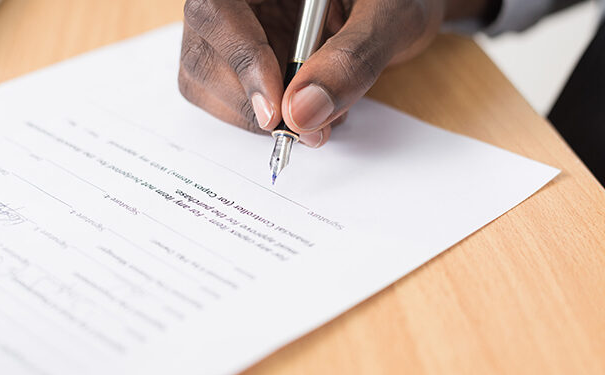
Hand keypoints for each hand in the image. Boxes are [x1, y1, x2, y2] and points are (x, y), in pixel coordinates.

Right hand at [179, 0, 487, 146]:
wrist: (402, 9)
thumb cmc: (401, 0)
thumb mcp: (391, 18)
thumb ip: (352, 59)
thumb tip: (302, 113)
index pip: (217, 9)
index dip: (239, 60)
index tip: (276, 111)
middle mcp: (239, 2)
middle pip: (202, 52)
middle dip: (250, 103)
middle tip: (304, 131)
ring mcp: (234, 30)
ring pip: (204, 81)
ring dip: (254, 118)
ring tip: (315, 120)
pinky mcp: (239, 60)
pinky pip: (226, 97)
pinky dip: (262, 121)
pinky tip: (303, 112)